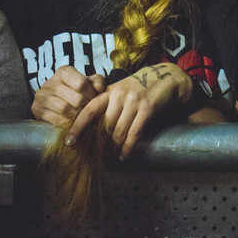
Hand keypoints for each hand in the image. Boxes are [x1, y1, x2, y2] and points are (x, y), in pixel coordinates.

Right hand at [32, 65, 105, 126]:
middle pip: (75, 99)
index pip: (82, 83)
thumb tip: (99, 88)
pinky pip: (55, 119)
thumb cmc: (76, 93)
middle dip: (86, 108)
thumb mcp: (88, 84)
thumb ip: (97, 82)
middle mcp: (50, 82)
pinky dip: (66, 124)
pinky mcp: (36, 109)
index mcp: (64, 72)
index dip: (91, 95)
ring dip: (77, 117)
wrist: (56, 106)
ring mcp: (41, 95)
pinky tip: (71, 125)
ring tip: (81, 119)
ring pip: (65, 109)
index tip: (94, 101)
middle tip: (89, 114)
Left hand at [67, 63, 192, 160]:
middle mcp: (119, 95)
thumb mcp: (121, 90)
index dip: (78, 126)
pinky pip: (134, 133)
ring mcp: (134, 101)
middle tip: (93, 158)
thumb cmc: (141, 87)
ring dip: (112, 149)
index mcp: (109, 90)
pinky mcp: (147, 109)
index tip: (70, 141)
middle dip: (98, 144)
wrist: (167, 78)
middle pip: (104, 125)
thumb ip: (108, 103)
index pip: (88, 110)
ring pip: (118, 131)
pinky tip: (123, 157)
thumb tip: (91, 125)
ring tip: (108, 160)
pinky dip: (127, 147)